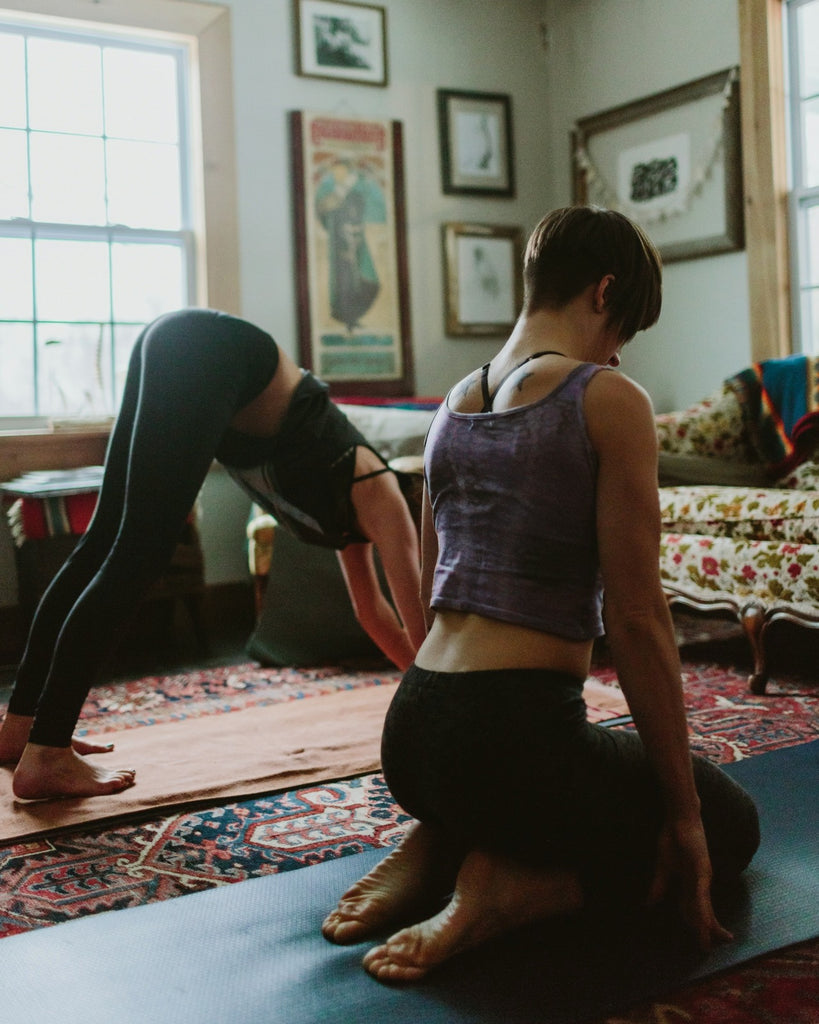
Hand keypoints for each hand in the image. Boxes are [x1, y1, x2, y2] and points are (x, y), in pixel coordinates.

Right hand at [647, 816, 732, 950]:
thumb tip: (650, 904)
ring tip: (706, 940)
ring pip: (702, 905)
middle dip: (706, 931)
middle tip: (707, 949)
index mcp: (693, 883)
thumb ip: (659, 885)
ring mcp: (702, 874)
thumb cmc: (672, 838)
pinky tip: (701, 916)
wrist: (679, 817)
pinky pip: (699, 890)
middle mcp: (701, 882)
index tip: (702, 943)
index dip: (699, 926)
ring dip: (703, 925)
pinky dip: (700, 904)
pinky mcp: (700, 866)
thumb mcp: (663, 866)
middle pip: (704, 912)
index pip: (697, 909)